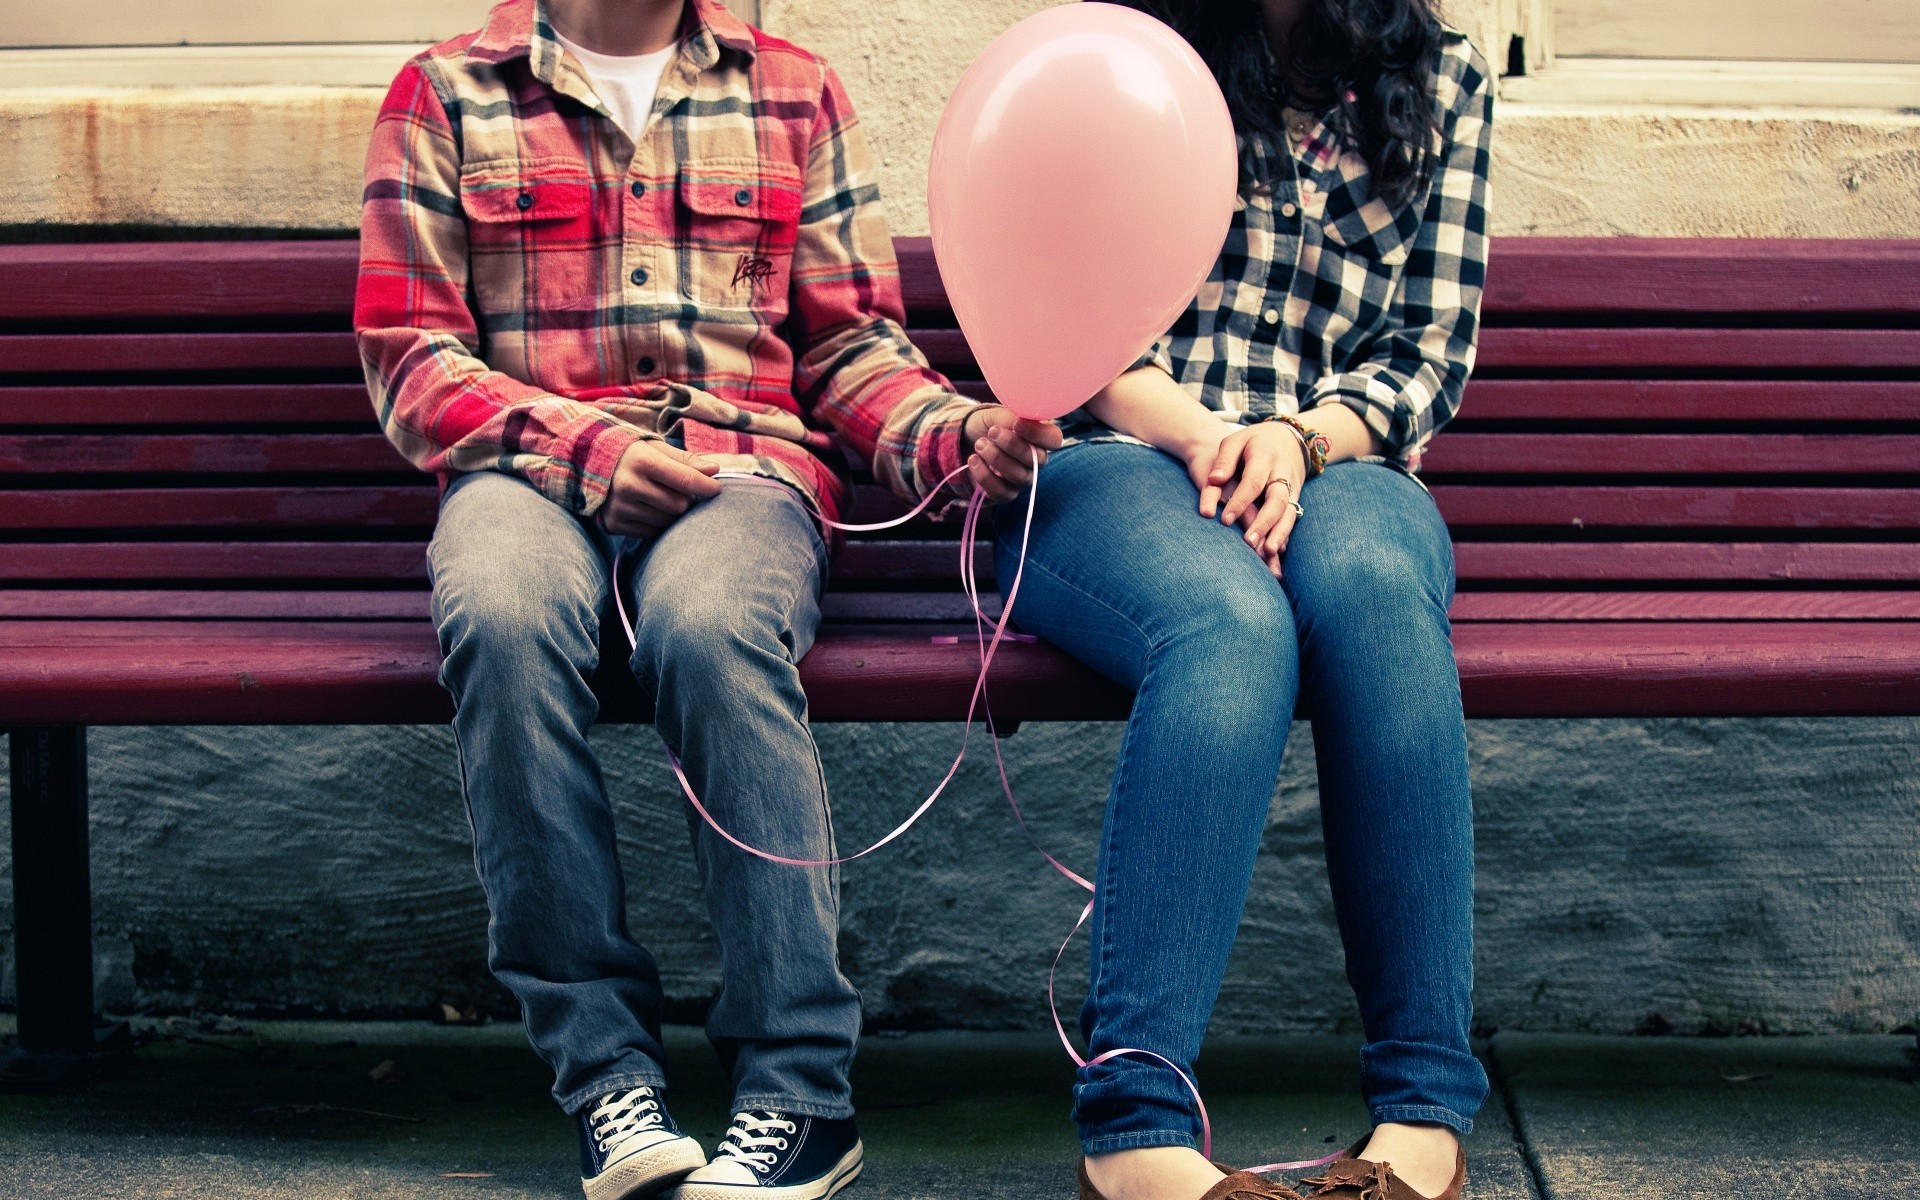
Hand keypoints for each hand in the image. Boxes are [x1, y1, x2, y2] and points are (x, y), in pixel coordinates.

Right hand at [600, 439, 722, 536]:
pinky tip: (648, 510)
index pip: (685, 479)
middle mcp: (628, 485)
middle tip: (680, 491)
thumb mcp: (654, 449)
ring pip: (667, 522)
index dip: (706, 486)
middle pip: (679, 505)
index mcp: (641, 460)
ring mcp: (619, 507)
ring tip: (660, 498)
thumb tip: (714, 470)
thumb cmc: (629, 454)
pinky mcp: (613, 524)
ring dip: (672, 514)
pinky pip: (651, 533)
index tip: (717, 490)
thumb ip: (685, 460)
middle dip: (686, 500)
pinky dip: (656, 524)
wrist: (584, 465)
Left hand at [962, 406, 1063, 502]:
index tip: (1016, 423)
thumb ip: (1011, 417)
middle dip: (1012, 445)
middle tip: (992, 432)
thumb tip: (1019, 421)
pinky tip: (973, 460)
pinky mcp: (1005, 493)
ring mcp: (1022, 479)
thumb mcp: (997, 415)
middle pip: (1037, 460)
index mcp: (1039, 438)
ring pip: (1019, 476)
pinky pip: (1001, 491)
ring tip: (979, 444)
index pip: (1054, 439)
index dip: (1038, 433)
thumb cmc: (990, 425)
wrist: (966, 441)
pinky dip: (985, 476)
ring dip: (996, 458)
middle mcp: (1035, 461)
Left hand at [1200, 423, 1307, 576]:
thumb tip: (1213, 479)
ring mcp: (1293, 486)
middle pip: (1277, 499)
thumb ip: (1224, 459)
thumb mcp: (1235, 441)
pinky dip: (1285, 534)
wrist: (1287, 438)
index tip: (1224, 520)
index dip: (1240, 502)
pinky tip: (1275, 551)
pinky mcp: (1296, 497)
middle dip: (1264, 522)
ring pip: (1289, 512)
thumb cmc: (1252, 442)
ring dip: (1279, 533)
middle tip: (1248, 542)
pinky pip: (1293, 517)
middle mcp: (1282, 472)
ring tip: (1266, 553)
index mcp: (1265, 456)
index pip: (1253, 482)